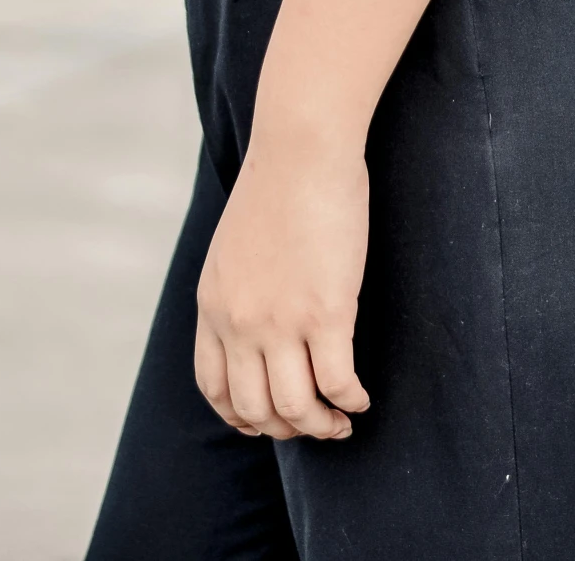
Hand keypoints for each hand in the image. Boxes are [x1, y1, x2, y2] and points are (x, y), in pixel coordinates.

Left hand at [195, 130, 371, 440]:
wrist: (302, 146)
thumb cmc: (279, 182)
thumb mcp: (234, 245)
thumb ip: (238, 289)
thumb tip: (261, 320)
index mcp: (213, 305)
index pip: (214, 387)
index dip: (242, 416)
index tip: (268, 419)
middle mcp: (240, 322)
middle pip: (254, 410)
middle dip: (286, 428)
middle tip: (315, 423)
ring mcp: (281, 321)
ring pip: (296, 408)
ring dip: (322, 426)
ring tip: (342, 420)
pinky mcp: (326, 312)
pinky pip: (337, 383)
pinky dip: (350, 400)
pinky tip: (361, 397)